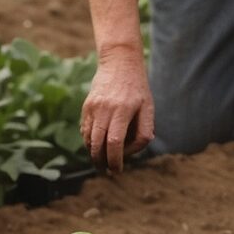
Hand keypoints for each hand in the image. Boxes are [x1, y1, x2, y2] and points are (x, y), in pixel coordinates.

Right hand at [82, 48, 153, 172]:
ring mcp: (93, 107)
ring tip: (102, 161)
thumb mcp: (148, 108)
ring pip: (88, 138)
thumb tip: (131, 152)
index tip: (117, 170)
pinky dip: (90, 141)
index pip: (114, 142)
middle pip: (97, 143)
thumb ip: (144, 132)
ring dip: (93, 154)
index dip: (115, 160)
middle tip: (107, 171)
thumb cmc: (138, 89)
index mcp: (123, 110)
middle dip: (101, 161)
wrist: (119, 62)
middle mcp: (105, 108)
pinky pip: (85, 130)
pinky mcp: (86, 106)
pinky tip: (97, 145)